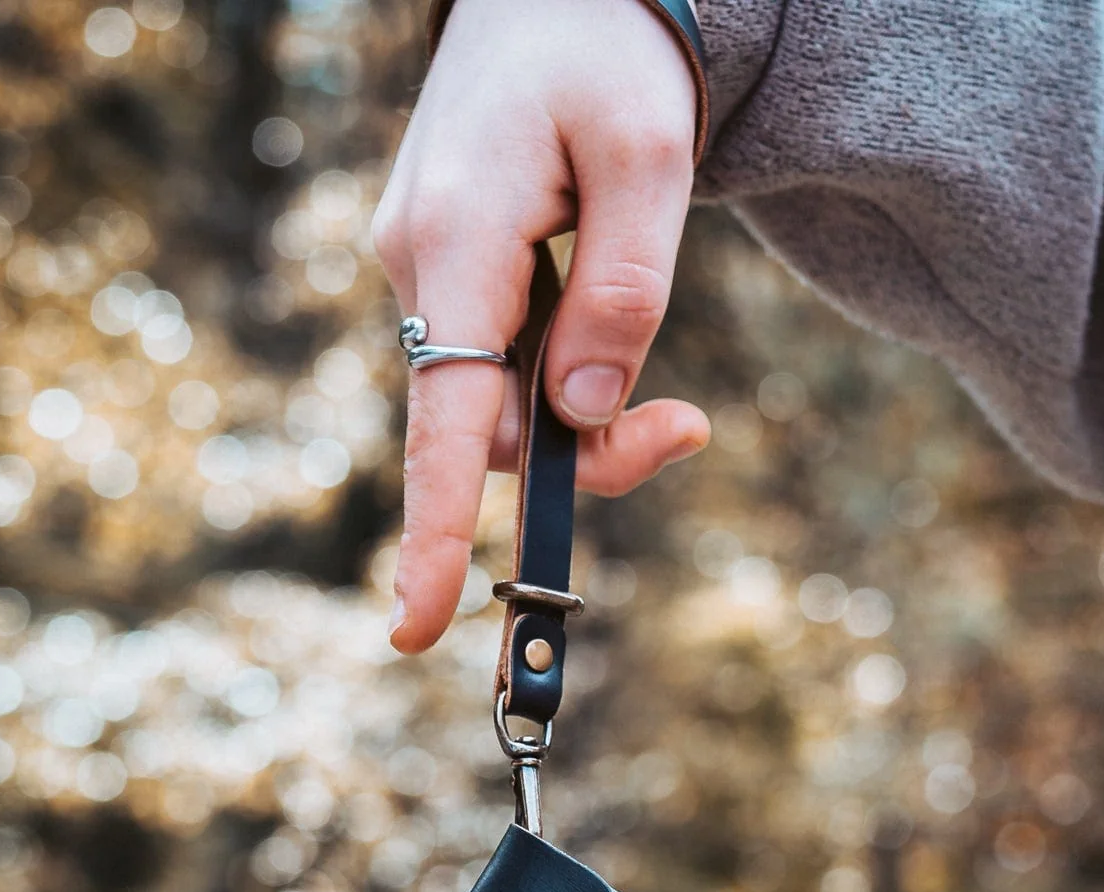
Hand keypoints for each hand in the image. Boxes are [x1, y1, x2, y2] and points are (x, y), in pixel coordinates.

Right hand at [371, 0, 707, 653]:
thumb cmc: (609, 51)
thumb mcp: (654, 159)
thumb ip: (625, 293)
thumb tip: (586, 412)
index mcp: (458, 236)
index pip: (443, 418)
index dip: (434, 530)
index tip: (414, 623)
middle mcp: (420, 263)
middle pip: (489, 425)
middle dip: (585, 457)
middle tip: (689, 431)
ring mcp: (425, 268)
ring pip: (499, 399)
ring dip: (580, 410)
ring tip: (661, 373)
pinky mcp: (446, 271)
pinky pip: (498, 360)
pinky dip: (557, 372)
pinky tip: (596, 303)